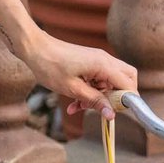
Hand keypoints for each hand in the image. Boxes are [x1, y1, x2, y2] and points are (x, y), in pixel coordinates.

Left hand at [22, 32, 138, 121]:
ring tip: (80, 106)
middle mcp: (105, 60)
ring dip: (100, 96)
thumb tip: (112, 114)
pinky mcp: (91, 62)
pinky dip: (92, 91)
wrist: (35, 48)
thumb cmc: (51, 67)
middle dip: (119, 96)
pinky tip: (75, 102)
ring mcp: (98, 60)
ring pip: (112, 81)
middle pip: (128, 78)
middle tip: (104, 107)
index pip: (128, 85)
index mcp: (103, 65)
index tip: (114, 112)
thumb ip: (95, 101)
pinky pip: (100, 79)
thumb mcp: (73, 89)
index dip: (125, 101)